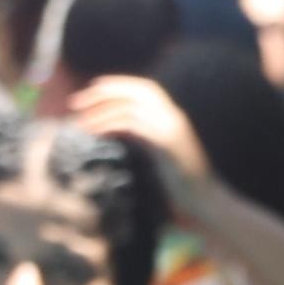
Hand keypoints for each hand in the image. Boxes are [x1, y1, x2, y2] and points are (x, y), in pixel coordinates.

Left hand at [64, 75, 208, 198]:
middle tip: (77, 101)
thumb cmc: (183, 184)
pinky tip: (97, 132)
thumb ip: (147, 137)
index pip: (145, 88)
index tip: (93, 87)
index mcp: (173, 116)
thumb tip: (120, 130)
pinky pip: (135, 125)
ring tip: (80, 122)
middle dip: (105, 91)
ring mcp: (172, 128)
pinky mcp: (167, 143)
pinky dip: (112, 124)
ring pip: (131, 107)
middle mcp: (174, 116)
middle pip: (137, 90)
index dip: (118, 83)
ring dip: (102, 111)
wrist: (206, 201)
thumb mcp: (162, 154)